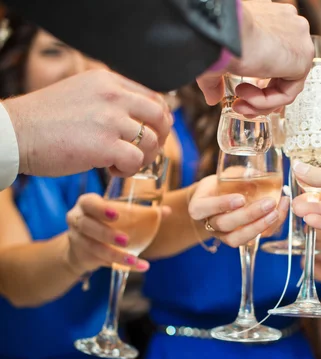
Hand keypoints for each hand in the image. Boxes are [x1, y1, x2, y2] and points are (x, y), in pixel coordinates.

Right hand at [5, 69, 172, 177]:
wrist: (14, 133)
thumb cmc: (45, 119)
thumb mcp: (83, 94)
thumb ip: (112, 99)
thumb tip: (142, 116)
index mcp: (108, 81)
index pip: (153, 97)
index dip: (158, 119)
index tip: (149, 133)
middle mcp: (113, 96)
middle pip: (161, 116)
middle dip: (160, 138)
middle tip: (144, 151)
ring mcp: (110, 120)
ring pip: (152, 141)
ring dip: (143, 157)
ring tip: (121, 162)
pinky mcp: (104, 145)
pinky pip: (136, 160)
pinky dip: (129, 170)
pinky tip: (111, 169)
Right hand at [65, 193, 163, 273]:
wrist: (83, 245)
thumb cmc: (106, 221)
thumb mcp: (120, 213)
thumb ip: (142, 212)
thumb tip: (167, 211)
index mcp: (87, 204)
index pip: (90, 203)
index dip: (101, 209)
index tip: (117, 215)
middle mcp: (77, 219)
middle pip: (88, 226)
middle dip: (106, 233)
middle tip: (126, 240)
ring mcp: (76, 238)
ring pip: (93, 247)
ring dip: (114, 254)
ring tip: (133, 260)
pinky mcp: (81, 255)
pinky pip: (100, 261)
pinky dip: (119, 264)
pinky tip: (137, 266)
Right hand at [188, 175, 288, 247]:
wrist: (217, 202)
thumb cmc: (220, 185)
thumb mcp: (223, 176)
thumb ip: (237, 174)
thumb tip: (259, 173)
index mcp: (198, 207)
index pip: (204, 209)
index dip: (222, 205)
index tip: (241, 198)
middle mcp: (209, 224)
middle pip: (225, 224)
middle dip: (248, 215)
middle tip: (268, 203)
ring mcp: (223, 235)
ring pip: (237, 239)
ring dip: (259, 227)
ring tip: (275, 213)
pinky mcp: (238, 239)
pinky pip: (252, 240)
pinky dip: (268, 229)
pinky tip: (279, 214)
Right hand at [197, 1, 312, 114]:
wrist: (222, 28)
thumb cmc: (216, 33)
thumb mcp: (216, 58)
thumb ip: (217, 78)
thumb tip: (212, 99)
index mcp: (272, 19)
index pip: (275, 56)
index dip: (259, 82)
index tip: (240, 94)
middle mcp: (289, 26)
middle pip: (282, 74)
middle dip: (260, 97)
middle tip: (239, 106)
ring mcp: (300, 40)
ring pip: (284, 85)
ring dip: (259, 101)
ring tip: (238, 103)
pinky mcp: (303, 58)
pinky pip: (287, 92)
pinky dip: (266, 101)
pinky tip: (247, 98)